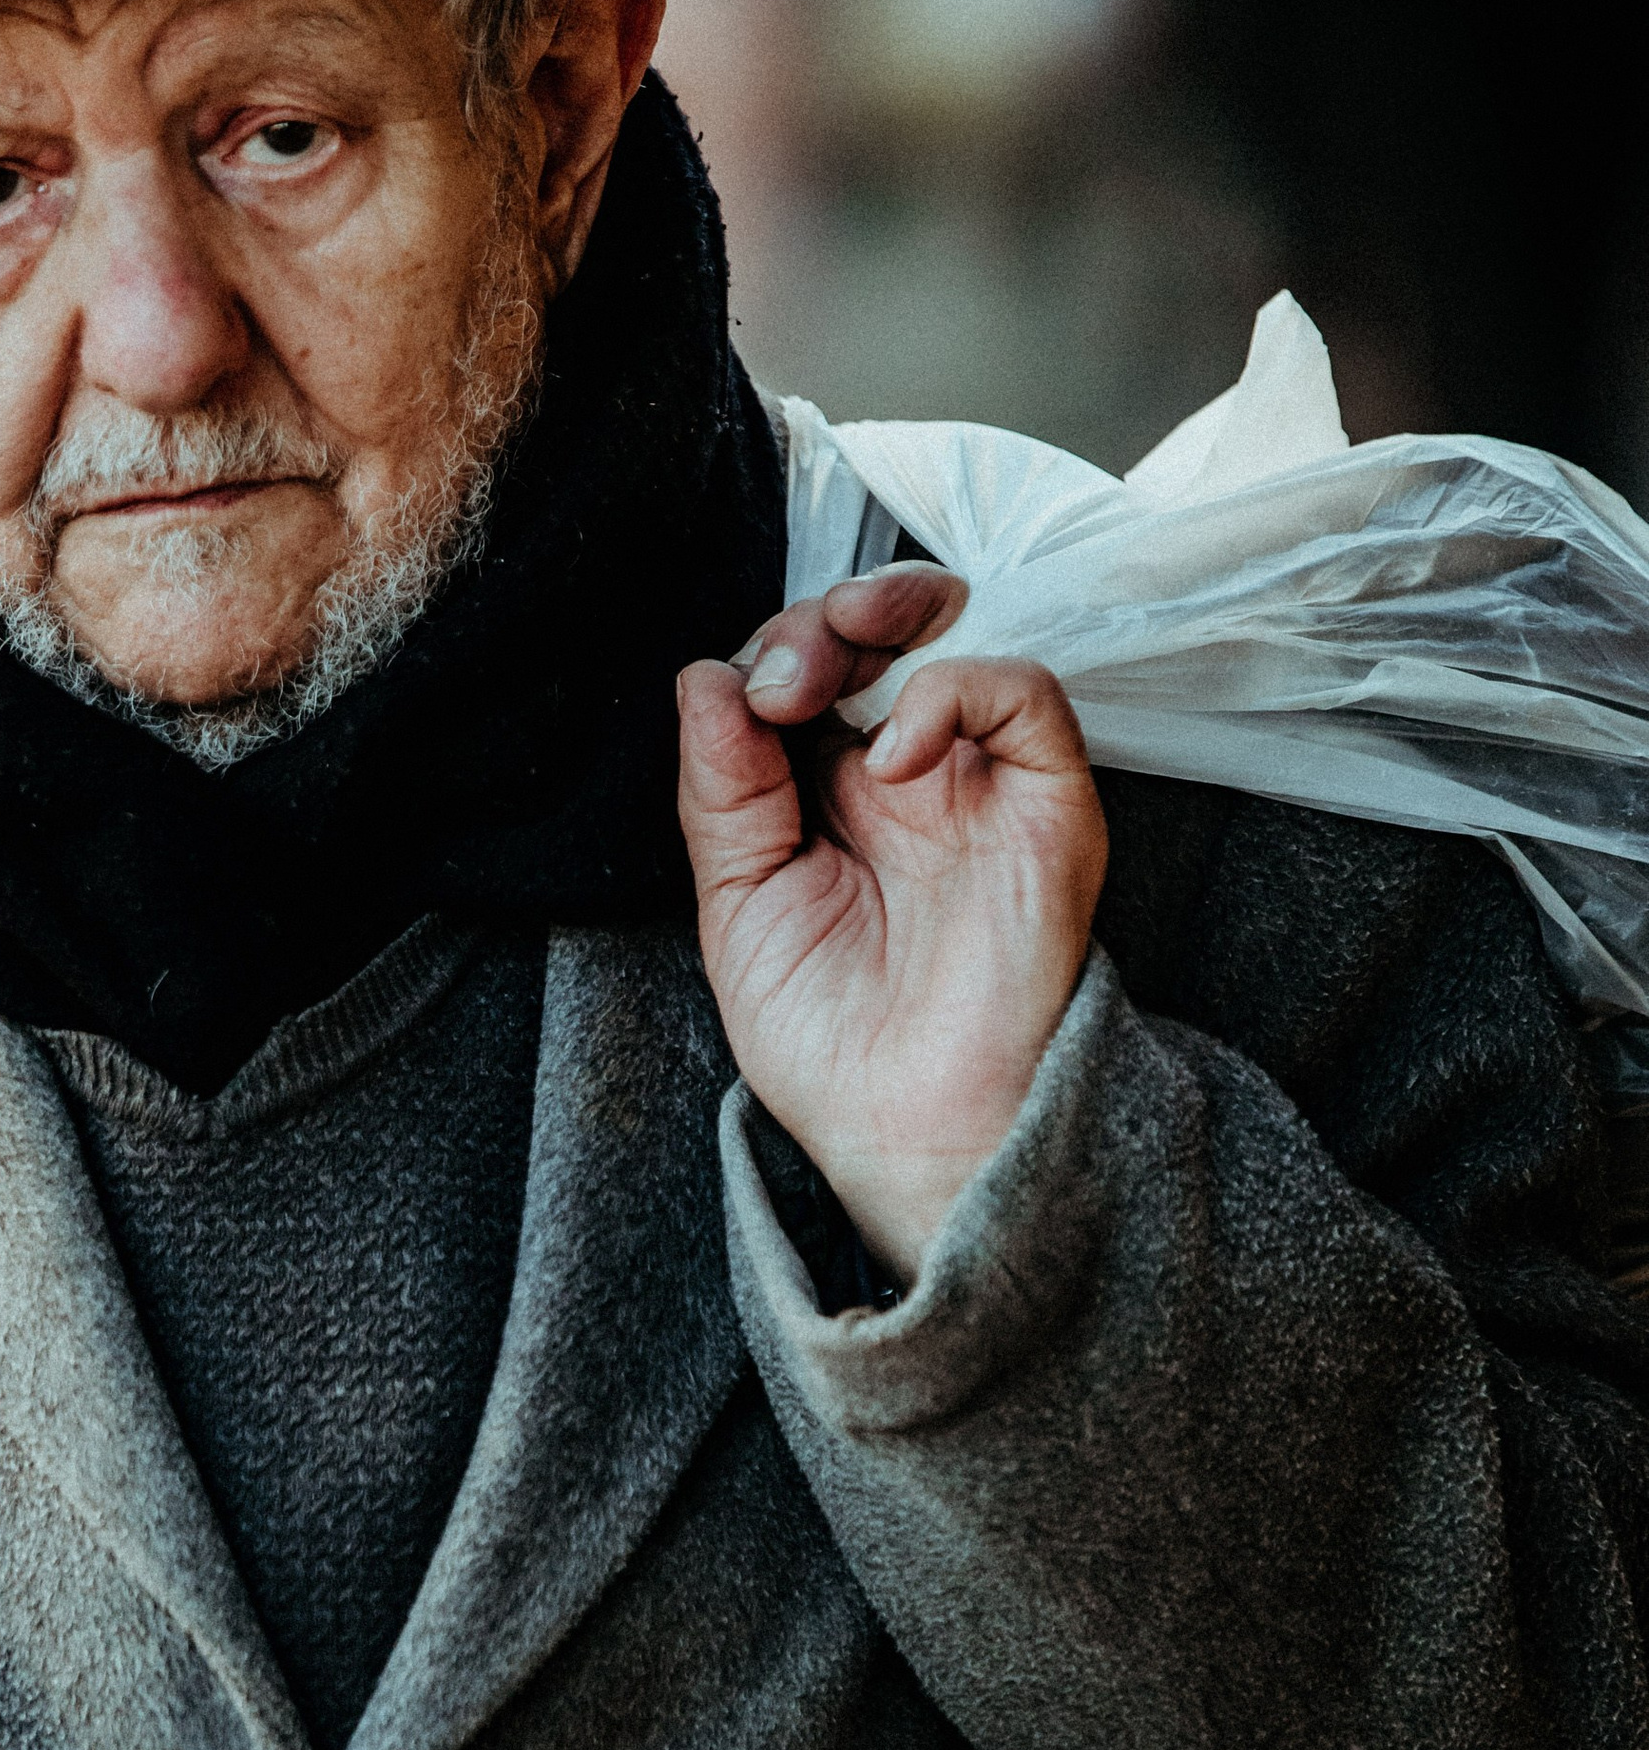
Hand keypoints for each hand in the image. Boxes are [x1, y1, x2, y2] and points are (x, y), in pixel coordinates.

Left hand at [678, 567, 1107, 1283]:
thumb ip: (722, 793)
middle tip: (782, 676)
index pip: (802, 671)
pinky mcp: (1046, 803)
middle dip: (818, 619)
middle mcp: (908, 773)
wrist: (908, 1133)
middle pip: (877, 629)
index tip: (736, 704)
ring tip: (824, 673)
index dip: (765, 659)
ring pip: (957, 629)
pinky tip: (893, 756)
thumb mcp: (739, 907)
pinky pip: (1024, 695)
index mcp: (828, 793)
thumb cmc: (832, 1046)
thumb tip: (703, 676)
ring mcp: (978, 781)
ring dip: (881, 615)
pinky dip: (953, 692)